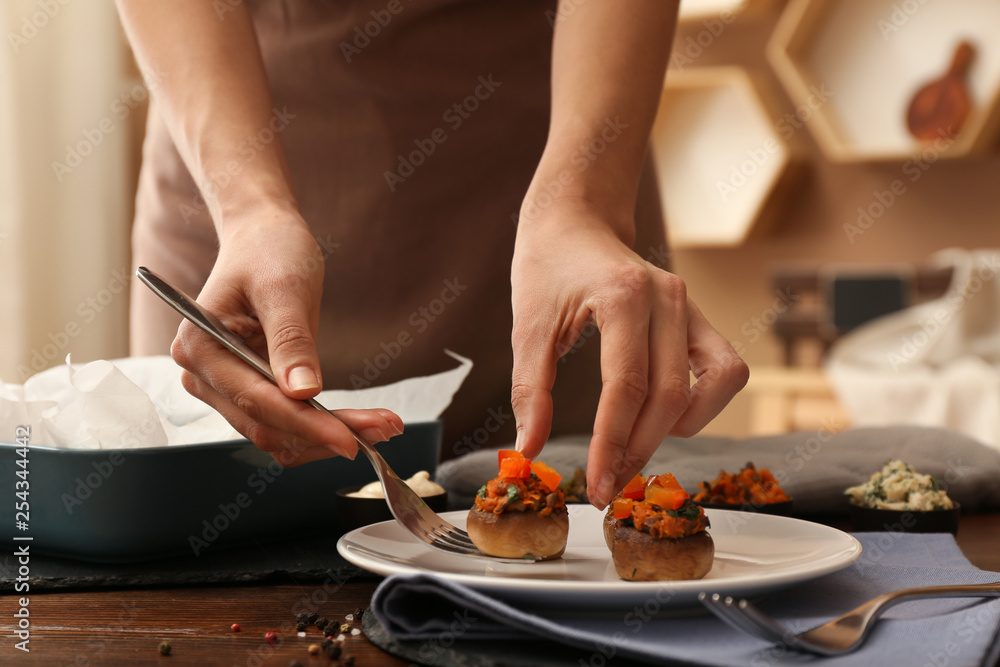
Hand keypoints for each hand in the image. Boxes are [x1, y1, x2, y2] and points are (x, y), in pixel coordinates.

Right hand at [170, 211, 402, 465]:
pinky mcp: (248, 391)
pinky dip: (319, 428)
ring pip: (277, 433)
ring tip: (382, 428)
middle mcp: (203, 376)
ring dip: (326, 438)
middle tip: (385, 429)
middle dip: (325, 434)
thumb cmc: (269, 250)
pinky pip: (283, 423)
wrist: (263, 237)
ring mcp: (224, 387)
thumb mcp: (285, 288)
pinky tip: (359, 424)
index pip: (257, 401)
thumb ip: (291, 341)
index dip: (306, 424)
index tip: (351, 440)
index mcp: (200, 348)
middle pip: (267, 426)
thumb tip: (303, 392)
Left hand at [510, 200, 747, 507]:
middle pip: (670, 395)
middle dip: (639, 449)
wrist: (575, 220)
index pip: (627, 387)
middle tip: (608, 486)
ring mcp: (690, 304)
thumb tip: (529, 450)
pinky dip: (704, 402)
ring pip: (714, 383)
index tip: (597, 486)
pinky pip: (725, 367)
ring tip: (635, 447)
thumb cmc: (547, 267)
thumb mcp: (527, 325)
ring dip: (680, 428)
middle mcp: (668, 298)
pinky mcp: (698, 315)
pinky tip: (665, 417)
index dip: (613, 444)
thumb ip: (529, 389)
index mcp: (623, 297)